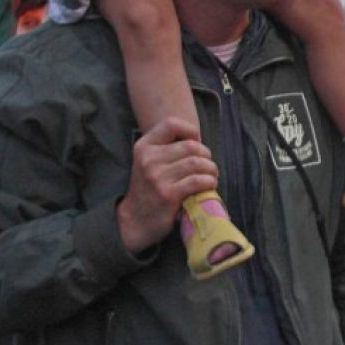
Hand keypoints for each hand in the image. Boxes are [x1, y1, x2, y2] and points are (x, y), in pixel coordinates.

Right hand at [115, 118, 217, 253]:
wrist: (134, 221)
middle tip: (207, 166)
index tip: (196, 144)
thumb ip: (168, 147)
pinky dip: (209, 181)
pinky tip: (209, 185)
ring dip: (211, 169)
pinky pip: (197, 181)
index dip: (190, 130)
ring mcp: (157, 177)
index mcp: (144, 147)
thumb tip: (199, 140)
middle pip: (191, 146)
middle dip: (206, 155)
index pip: (171, 124)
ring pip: (197, 163)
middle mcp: (148, 159)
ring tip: (211, 176)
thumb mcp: (150, 162)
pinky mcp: (167, 195)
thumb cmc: (150, 188)